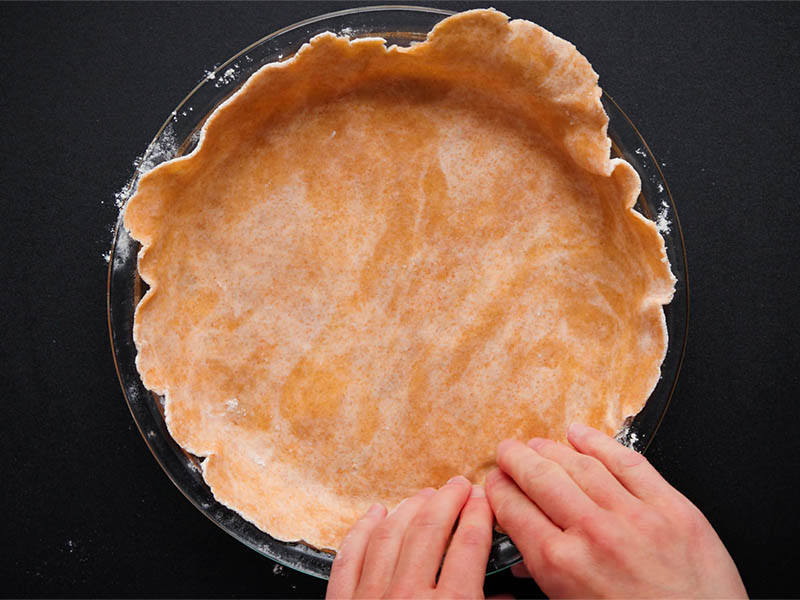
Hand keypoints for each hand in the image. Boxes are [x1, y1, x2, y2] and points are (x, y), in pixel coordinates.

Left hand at [326, 476, 492, 598]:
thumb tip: (502, 595)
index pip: (469, 544)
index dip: (479, 514)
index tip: (482, 499)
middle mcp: (409, 597)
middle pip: (429, 530)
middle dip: (448, 500)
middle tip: (458, 486)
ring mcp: (370, 599)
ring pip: (389, 535)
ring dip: (409, 509)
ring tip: (425, 496)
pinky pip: (349, 558)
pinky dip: (362, 531)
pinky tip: (375, 514)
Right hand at [485, 423, 746, 598]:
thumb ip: (544, 581)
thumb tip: (524, 561)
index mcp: (562, 566)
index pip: (515, 511)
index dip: (499, 490)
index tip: (494, 482)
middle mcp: (593, 534)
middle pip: (540, 478)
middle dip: (516, 460)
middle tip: (506, 452)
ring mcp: (635, 516)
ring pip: (580, 465)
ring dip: (551, 449)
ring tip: (536, 444)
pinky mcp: (672, 508)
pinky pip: (629, 463)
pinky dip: (600, 443)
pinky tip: (581, 434)